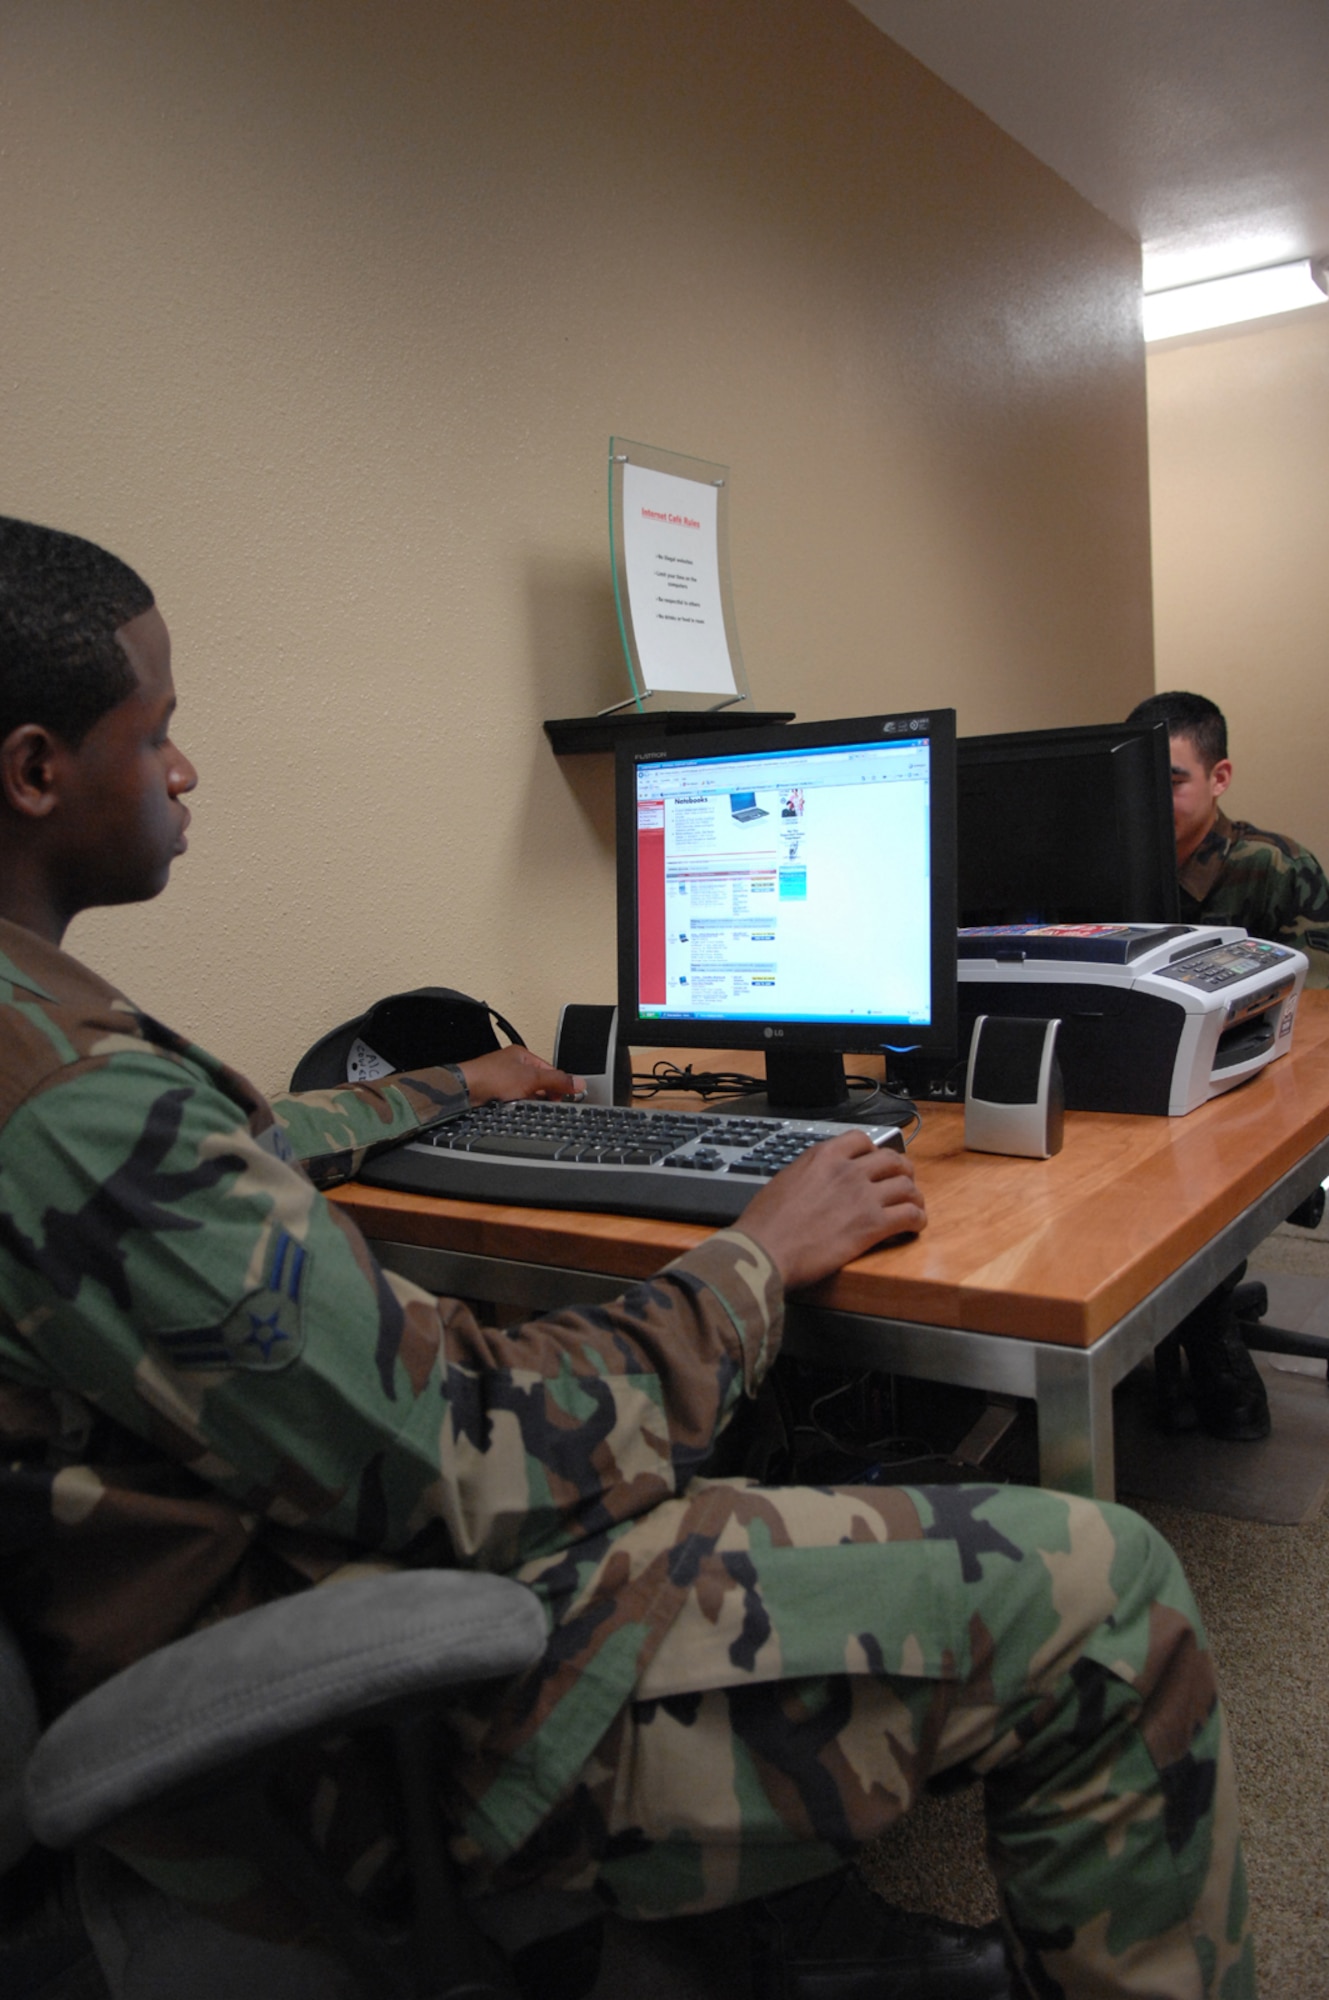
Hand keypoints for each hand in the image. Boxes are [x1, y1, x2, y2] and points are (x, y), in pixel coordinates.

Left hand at [458, 1045, 584, 1104]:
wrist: (466, 1090)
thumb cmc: (490, 1076)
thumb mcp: (532, 1078)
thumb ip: (557, 1080)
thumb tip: (578, 1083)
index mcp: (523, 1056)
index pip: (550, 1070)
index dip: (558, 1083)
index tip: (565, 1096)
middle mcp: (513, 1066)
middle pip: (539, 1084)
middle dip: (542, 1095)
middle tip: (544, 1102)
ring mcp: (504, 1081)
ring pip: (526, 1095)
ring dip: (527, 1102)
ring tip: (522, 1102)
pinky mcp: (496, 1095)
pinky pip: (514, 1103)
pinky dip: (516, 1106)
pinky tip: (512, 1108)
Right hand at [738, 1133, 925, 1290]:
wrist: (765, 1249)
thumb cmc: (765, 1223)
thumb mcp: (784, 1182)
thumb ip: (808, 1174)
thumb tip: (815, 1182)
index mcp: (823, 1157)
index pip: (862, 1140)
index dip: (873, 1151)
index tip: (874, 1162)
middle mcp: (848, 1171)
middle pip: (892, 1160)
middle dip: (902, 1171)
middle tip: (902, 1183)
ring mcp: (863, 1196)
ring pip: (906, 1186)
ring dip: (913, 1196)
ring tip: (913, 1206)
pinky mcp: (873, 1225)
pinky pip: (910, 1215)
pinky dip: (917, 1220)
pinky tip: (913, 1227)